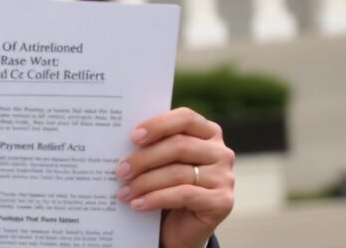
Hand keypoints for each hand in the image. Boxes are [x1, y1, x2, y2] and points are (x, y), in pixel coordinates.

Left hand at [115, 107, 234, 247]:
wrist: (179, 226)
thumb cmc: (166, 185)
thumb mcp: (160, 162)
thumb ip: (152, 145)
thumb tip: (121, 139)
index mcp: (207, 132)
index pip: (185, 118)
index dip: (159, 124)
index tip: (133, 137)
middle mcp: (221, 152)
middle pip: (179, 146)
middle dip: (144, 158)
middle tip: (120, 170)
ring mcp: (225, 177)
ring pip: (178, 172)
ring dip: (145, 182)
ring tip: (123, 191)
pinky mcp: (222, 201)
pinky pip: (184, 195)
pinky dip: (156, 198)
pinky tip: (137, 204)